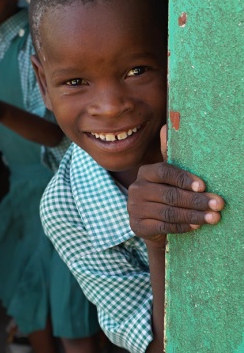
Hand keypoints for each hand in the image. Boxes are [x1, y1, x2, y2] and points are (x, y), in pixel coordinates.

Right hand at [128, 125, 224, 246]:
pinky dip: (182, 227)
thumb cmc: (166, 193)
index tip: (203, 186)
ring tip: (213, 217)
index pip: (164, 172)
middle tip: (218, 205)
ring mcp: (135, 208)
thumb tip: (167, 125)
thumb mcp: (168, 175)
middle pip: (170, 194)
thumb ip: (169, 153)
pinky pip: (163, 226)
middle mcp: (137, 188)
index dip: (184, 179)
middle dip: (196, 201)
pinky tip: (196, 226)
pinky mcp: (137, 225)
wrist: (151, 223)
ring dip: (194, 215)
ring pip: (169, 212)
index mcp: (145, 172)